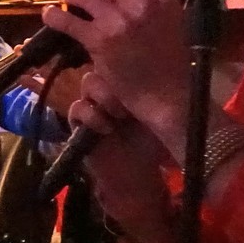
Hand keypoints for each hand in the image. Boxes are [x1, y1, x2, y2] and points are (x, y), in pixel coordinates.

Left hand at [42, 0, 190, 145]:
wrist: (169, 95)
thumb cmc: (172, 62)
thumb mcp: (171, 20)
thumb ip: (152, 2)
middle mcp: (140, 3)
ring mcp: (119, 20)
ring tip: (69, 2)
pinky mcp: (99, 40)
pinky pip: (67, 19)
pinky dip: (54, 16)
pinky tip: (50, 16)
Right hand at [68, 73, 174, 242]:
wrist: (137, 179)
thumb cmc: (153, 145)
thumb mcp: (159, 114)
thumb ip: (154, 92)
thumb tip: (165, 69)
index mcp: (134, 85)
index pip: (123, 63)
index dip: (125, 64)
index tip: (137, 72)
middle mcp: (114, 92)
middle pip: (104, 67)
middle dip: (115, 78)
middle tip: (128, 93)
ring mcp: (97, 107)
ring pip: (89, 84)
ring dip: (103, 95)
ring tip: (119, 113)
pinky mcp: (82, 125)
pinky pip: (77, 109)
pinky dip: (89, 115)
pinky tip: (106, 127)